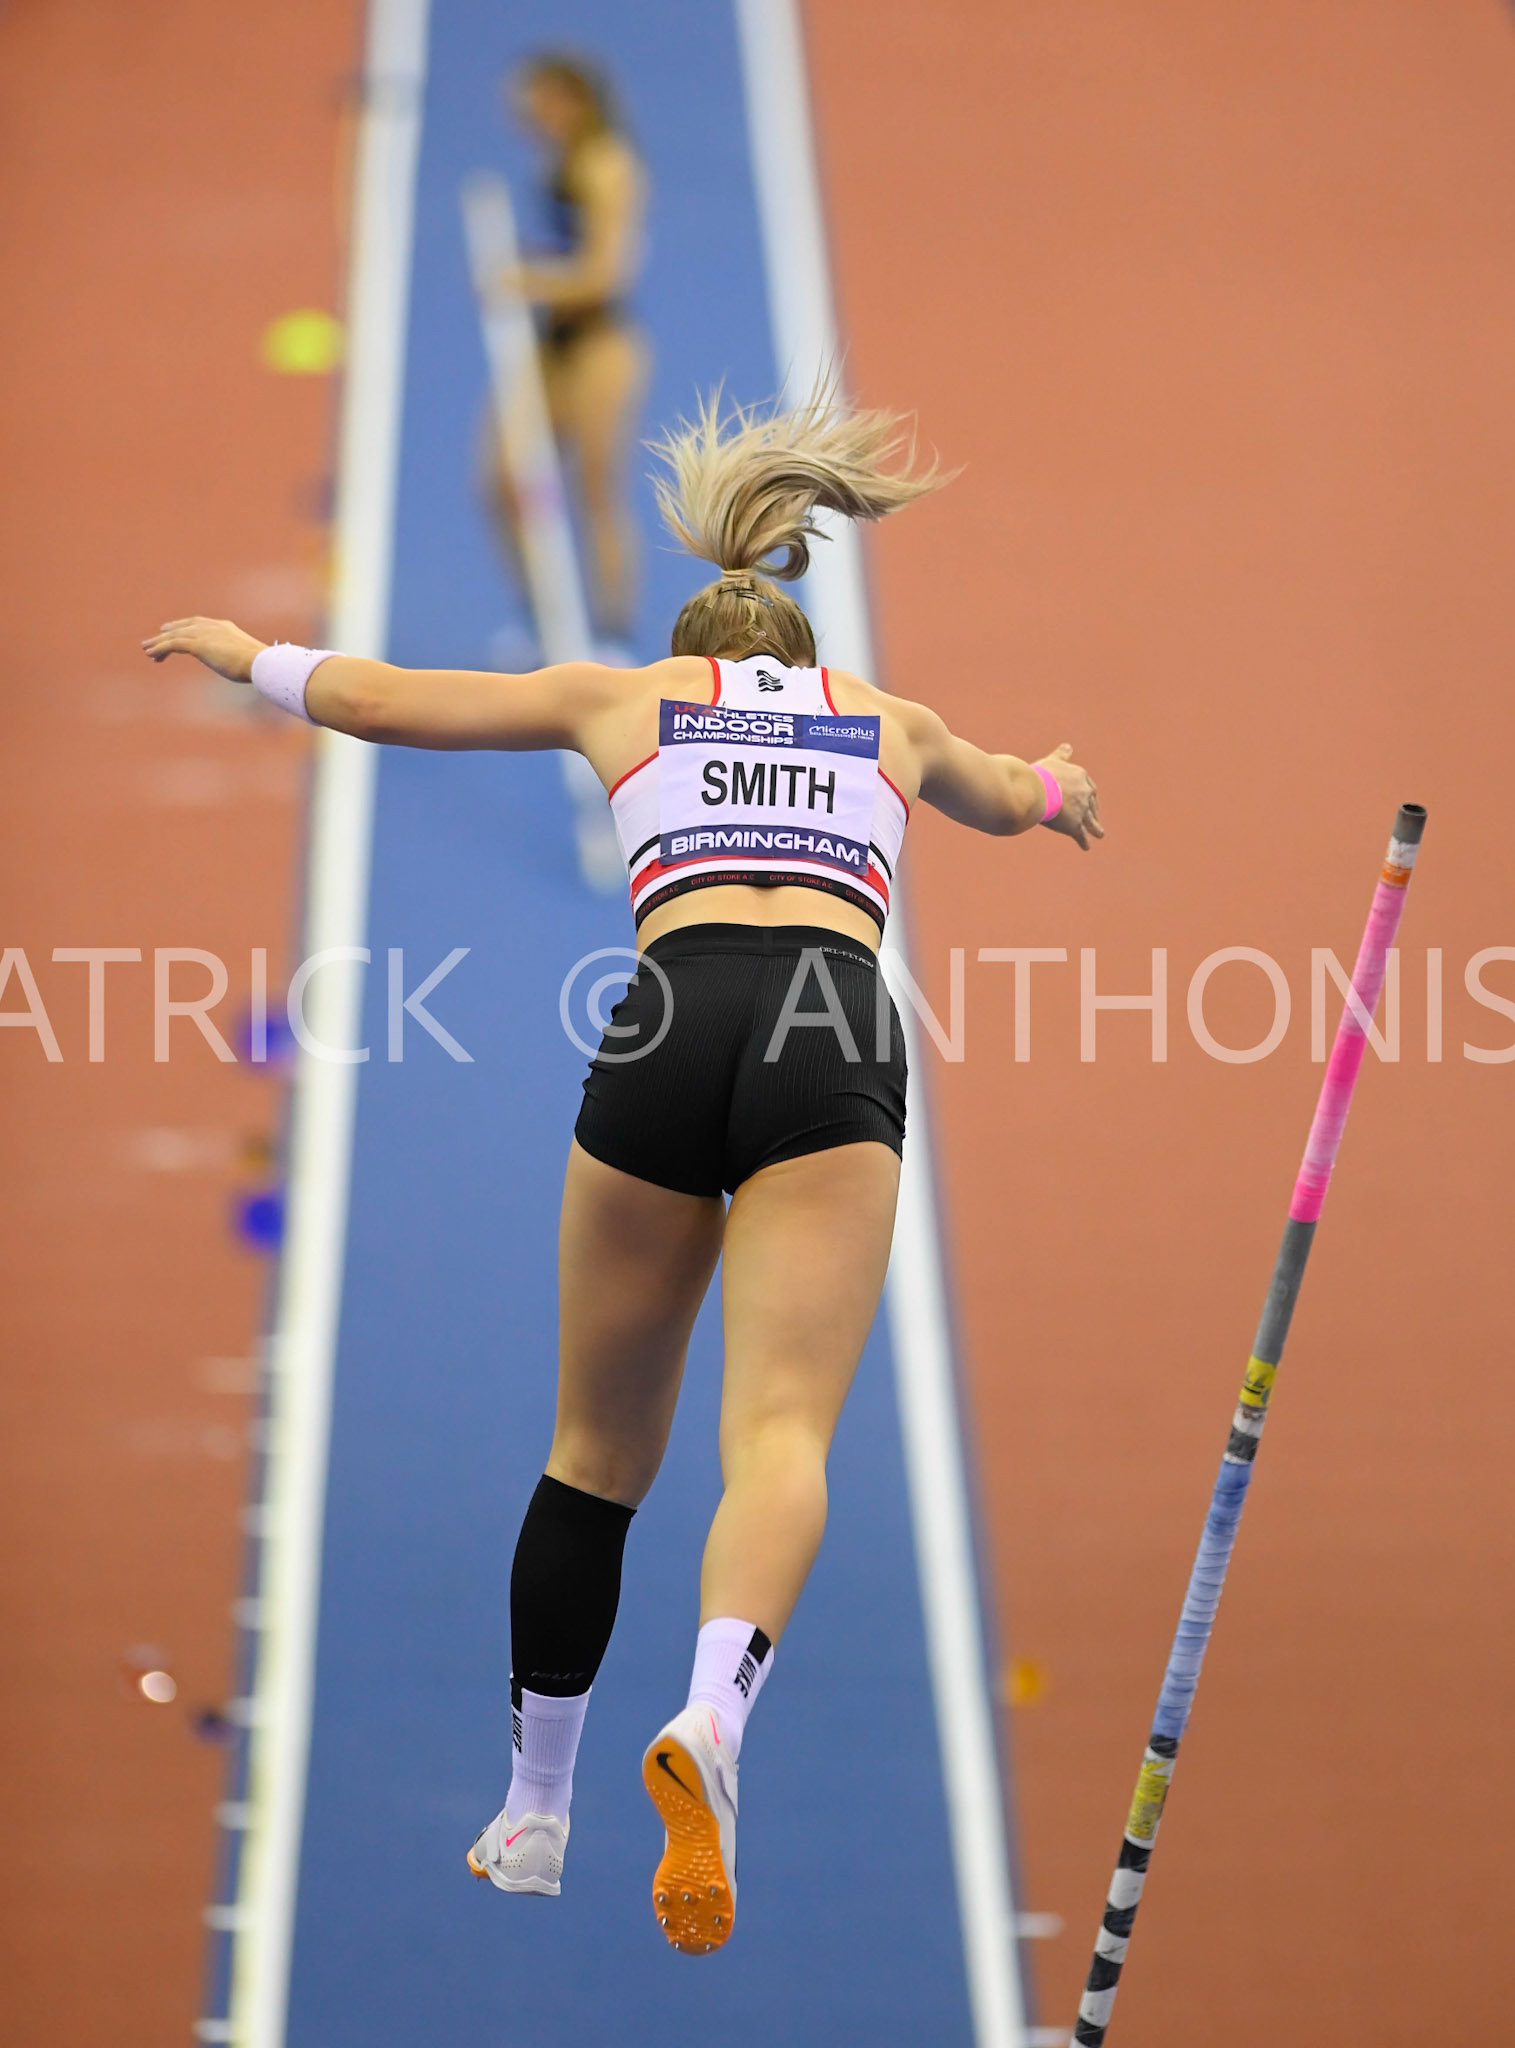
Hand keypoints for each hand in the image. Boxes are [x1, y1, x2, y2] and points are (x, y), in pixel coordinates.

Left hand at [141, 617, 265, 684]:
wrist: (259, 662)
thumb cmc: (260, 665)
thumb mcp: (248, 660)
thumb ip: (240, 660)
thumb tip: (247, 671)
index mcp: (225, 627)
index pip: (199, 623)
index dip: (185, 626)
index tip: (173, 630)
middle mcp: (212, 627)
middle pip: (184, 627)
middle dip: (168, 633)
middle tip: (155, 638)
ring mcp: (204, 634)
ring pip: (175, 635)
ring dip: (159, 642)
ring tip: (146, 649)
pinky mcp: (198, 644)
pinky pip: (173, 644)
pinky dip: (160, 648)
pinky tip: (151, 654)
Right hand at [1037, 742, 1103, 850]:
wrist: (1035, 789)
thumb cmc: (1040, 774)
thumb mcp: (1053, 761)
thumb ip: (1061, 755)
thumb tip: (1068, 746)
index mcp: (1080, 776)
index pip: (1089, 786)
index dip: (1089, 794)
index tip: (1090, 799)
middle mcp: (1085, 793)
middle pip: (1092, 805)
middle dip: (1094, 812)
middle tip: (1095, 818)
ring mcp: (1081, 810)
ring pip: (1091, 821)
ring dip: (1096, 828)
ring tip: (1100, 834)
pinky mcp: (1074, 825)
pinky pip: (1081, 835)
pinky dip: (1084, 841)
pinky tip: (1086, 847)